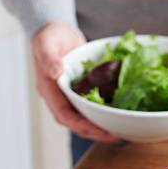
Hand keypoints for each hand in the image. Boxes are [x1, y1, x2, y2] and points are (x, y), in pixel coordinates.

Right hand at [31, 22, 117, 141]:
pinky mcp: (83, 94)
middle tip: (116, 136)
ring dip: (102, 127)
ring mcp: (72, 98)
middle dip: (96, 132)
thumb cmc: (50, 36)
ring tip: (121, 132)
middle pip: (78, 123)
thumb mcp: (46, 42)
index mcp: (49, 92)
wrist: (58, 32)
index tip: (99, 130)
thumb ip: (48, 57)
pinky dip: (106, 112)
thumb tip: (55, 72)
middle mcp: (60, 99)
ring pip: (87, 119)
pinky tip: (121, 114)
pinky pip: (94, 107)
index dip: (82, 125)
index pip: (65, 116)